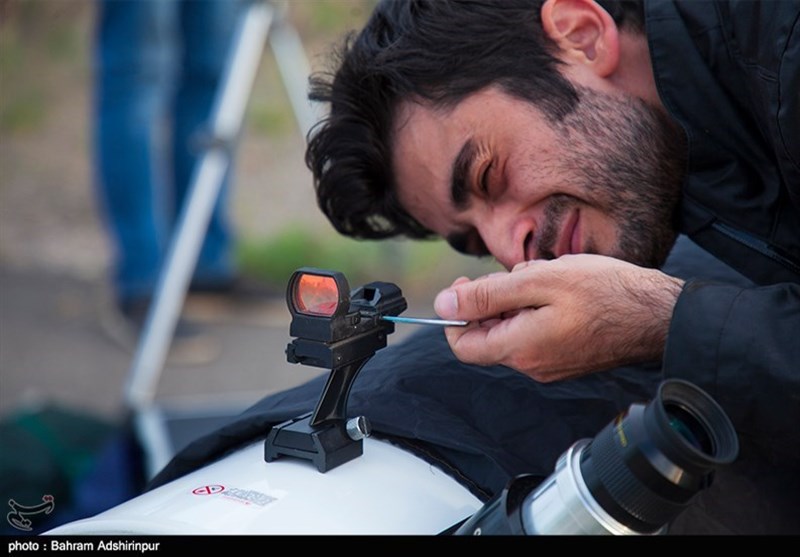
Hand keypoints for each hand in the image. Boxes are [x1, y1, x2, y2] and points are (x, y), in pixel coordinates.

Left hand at [433, 254, 683, 381]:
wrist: (659, 314)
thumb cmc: (604, 292)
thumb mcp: (538, 281)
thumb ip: (486, 296)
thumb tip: (443, 305)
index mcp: (519, 350)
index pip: (463, 345)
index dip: (456, 314)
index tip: (468, 285)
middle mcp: (531, 366)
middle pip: (488, 335)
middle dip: (494, 300)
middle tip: (518, 274)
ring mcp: (551, 366)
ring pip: (514, 330)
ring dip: (519, 301)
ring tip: (548, 279)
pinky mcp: (567, 359)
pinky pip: (536, 333)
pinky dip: (538, 309)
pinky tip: (562, 290)